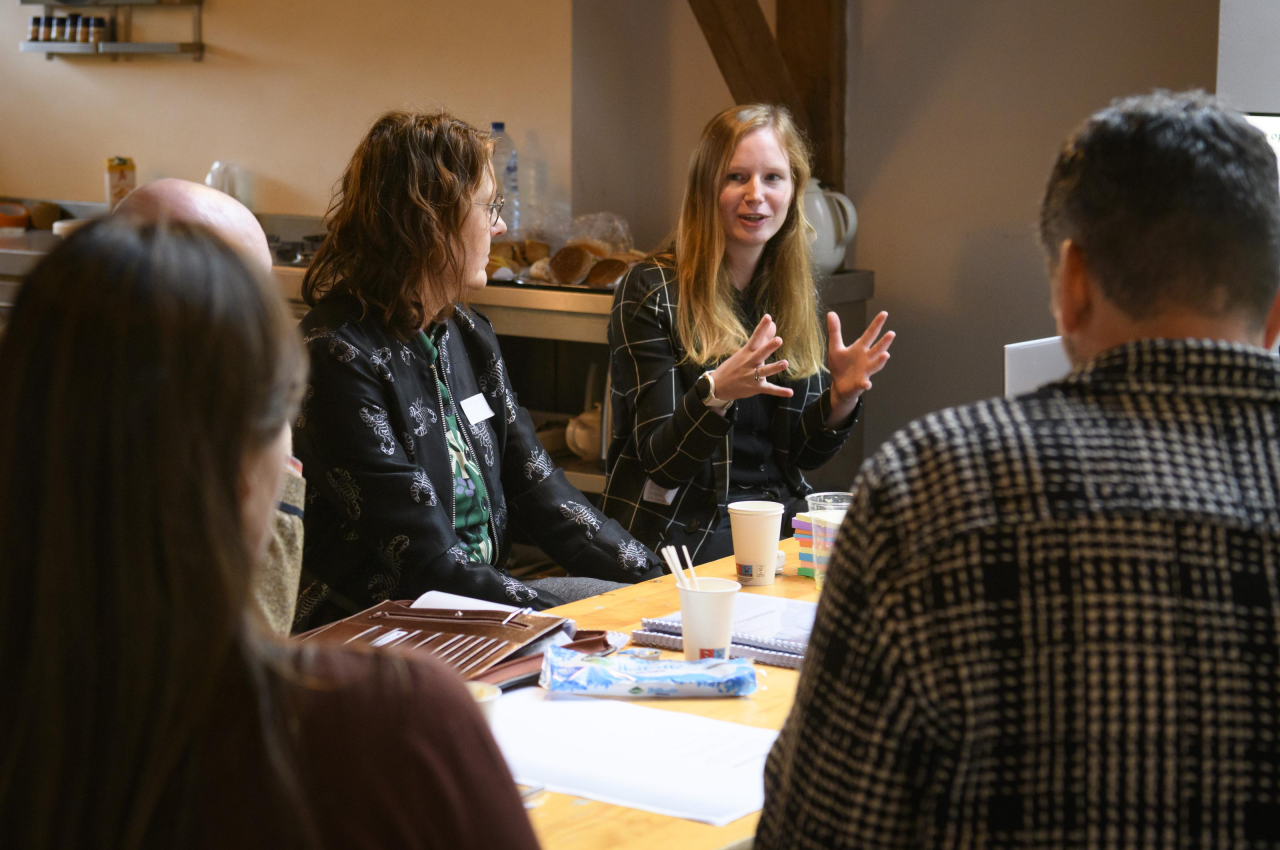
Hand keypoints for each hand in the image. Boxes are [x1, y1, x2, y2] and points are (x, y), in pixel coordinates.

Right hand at [708, 314, 795, 405]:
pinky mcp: (756, 388)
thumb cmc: (734, 366)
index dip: (761, 328)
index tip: (768, 317)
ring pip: (764, 371)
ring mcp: (752, 376)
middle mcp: (749, 363)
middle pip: (760, 354)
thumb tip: (773, 324)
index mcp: (747, 352)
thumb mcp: (745, 352)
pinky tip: (790, 392)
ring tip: (785, 363)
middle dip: (769, 347)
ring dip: (774, 368)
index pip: (755, 337)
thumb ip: (763, 338)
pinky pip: (769, 389)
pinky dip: (779, 391)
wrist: (717, 386)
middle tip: (779, 340)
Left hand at [826, 310, 893, 425]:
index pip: (870, 334)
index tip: (884, 313)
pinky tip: (867, 384)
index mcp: (860, 348)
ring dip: (880, 361)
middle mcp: (866, 358)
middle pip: (877, 349)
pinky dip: (866, 383)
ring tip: (886, 355)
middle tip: (891, 334)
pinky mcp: (860, 383)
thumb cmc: (840, 366)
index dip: (877, 324)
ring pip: (875, 365)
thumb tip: (831, 313)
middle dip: (884, 342)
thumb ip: (835, 331)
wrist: (839, 385)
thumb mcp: (835, 347)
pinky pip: (864, 383)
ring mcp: (865, 371)